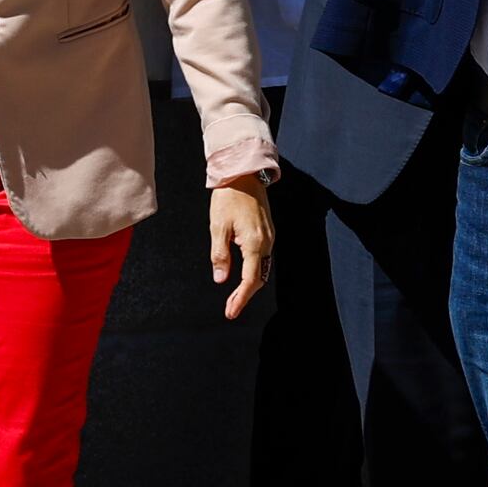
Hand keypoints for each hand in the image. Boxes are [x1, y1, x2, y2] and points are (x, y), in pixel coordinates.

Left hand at [206, 177, 276, 319]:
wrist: (244, 174)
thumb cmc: (228, 198)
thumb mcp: (218, 226)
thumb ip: (220, 254)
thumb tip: (221, 279)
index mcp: (255, 242)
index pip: (250, 279)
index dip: (241, 298)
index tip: (230, 312)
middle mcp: (267, 242)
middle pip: (259, 278)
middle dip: (245, 296)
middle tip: (230, 310)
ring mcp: (269, 237)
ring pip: (262, 269)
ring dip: (249, 285)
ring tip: (234, 299)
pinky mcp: (267, 232)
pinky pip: (263, 258)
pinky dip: (253, 272)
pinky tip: (242, 278)